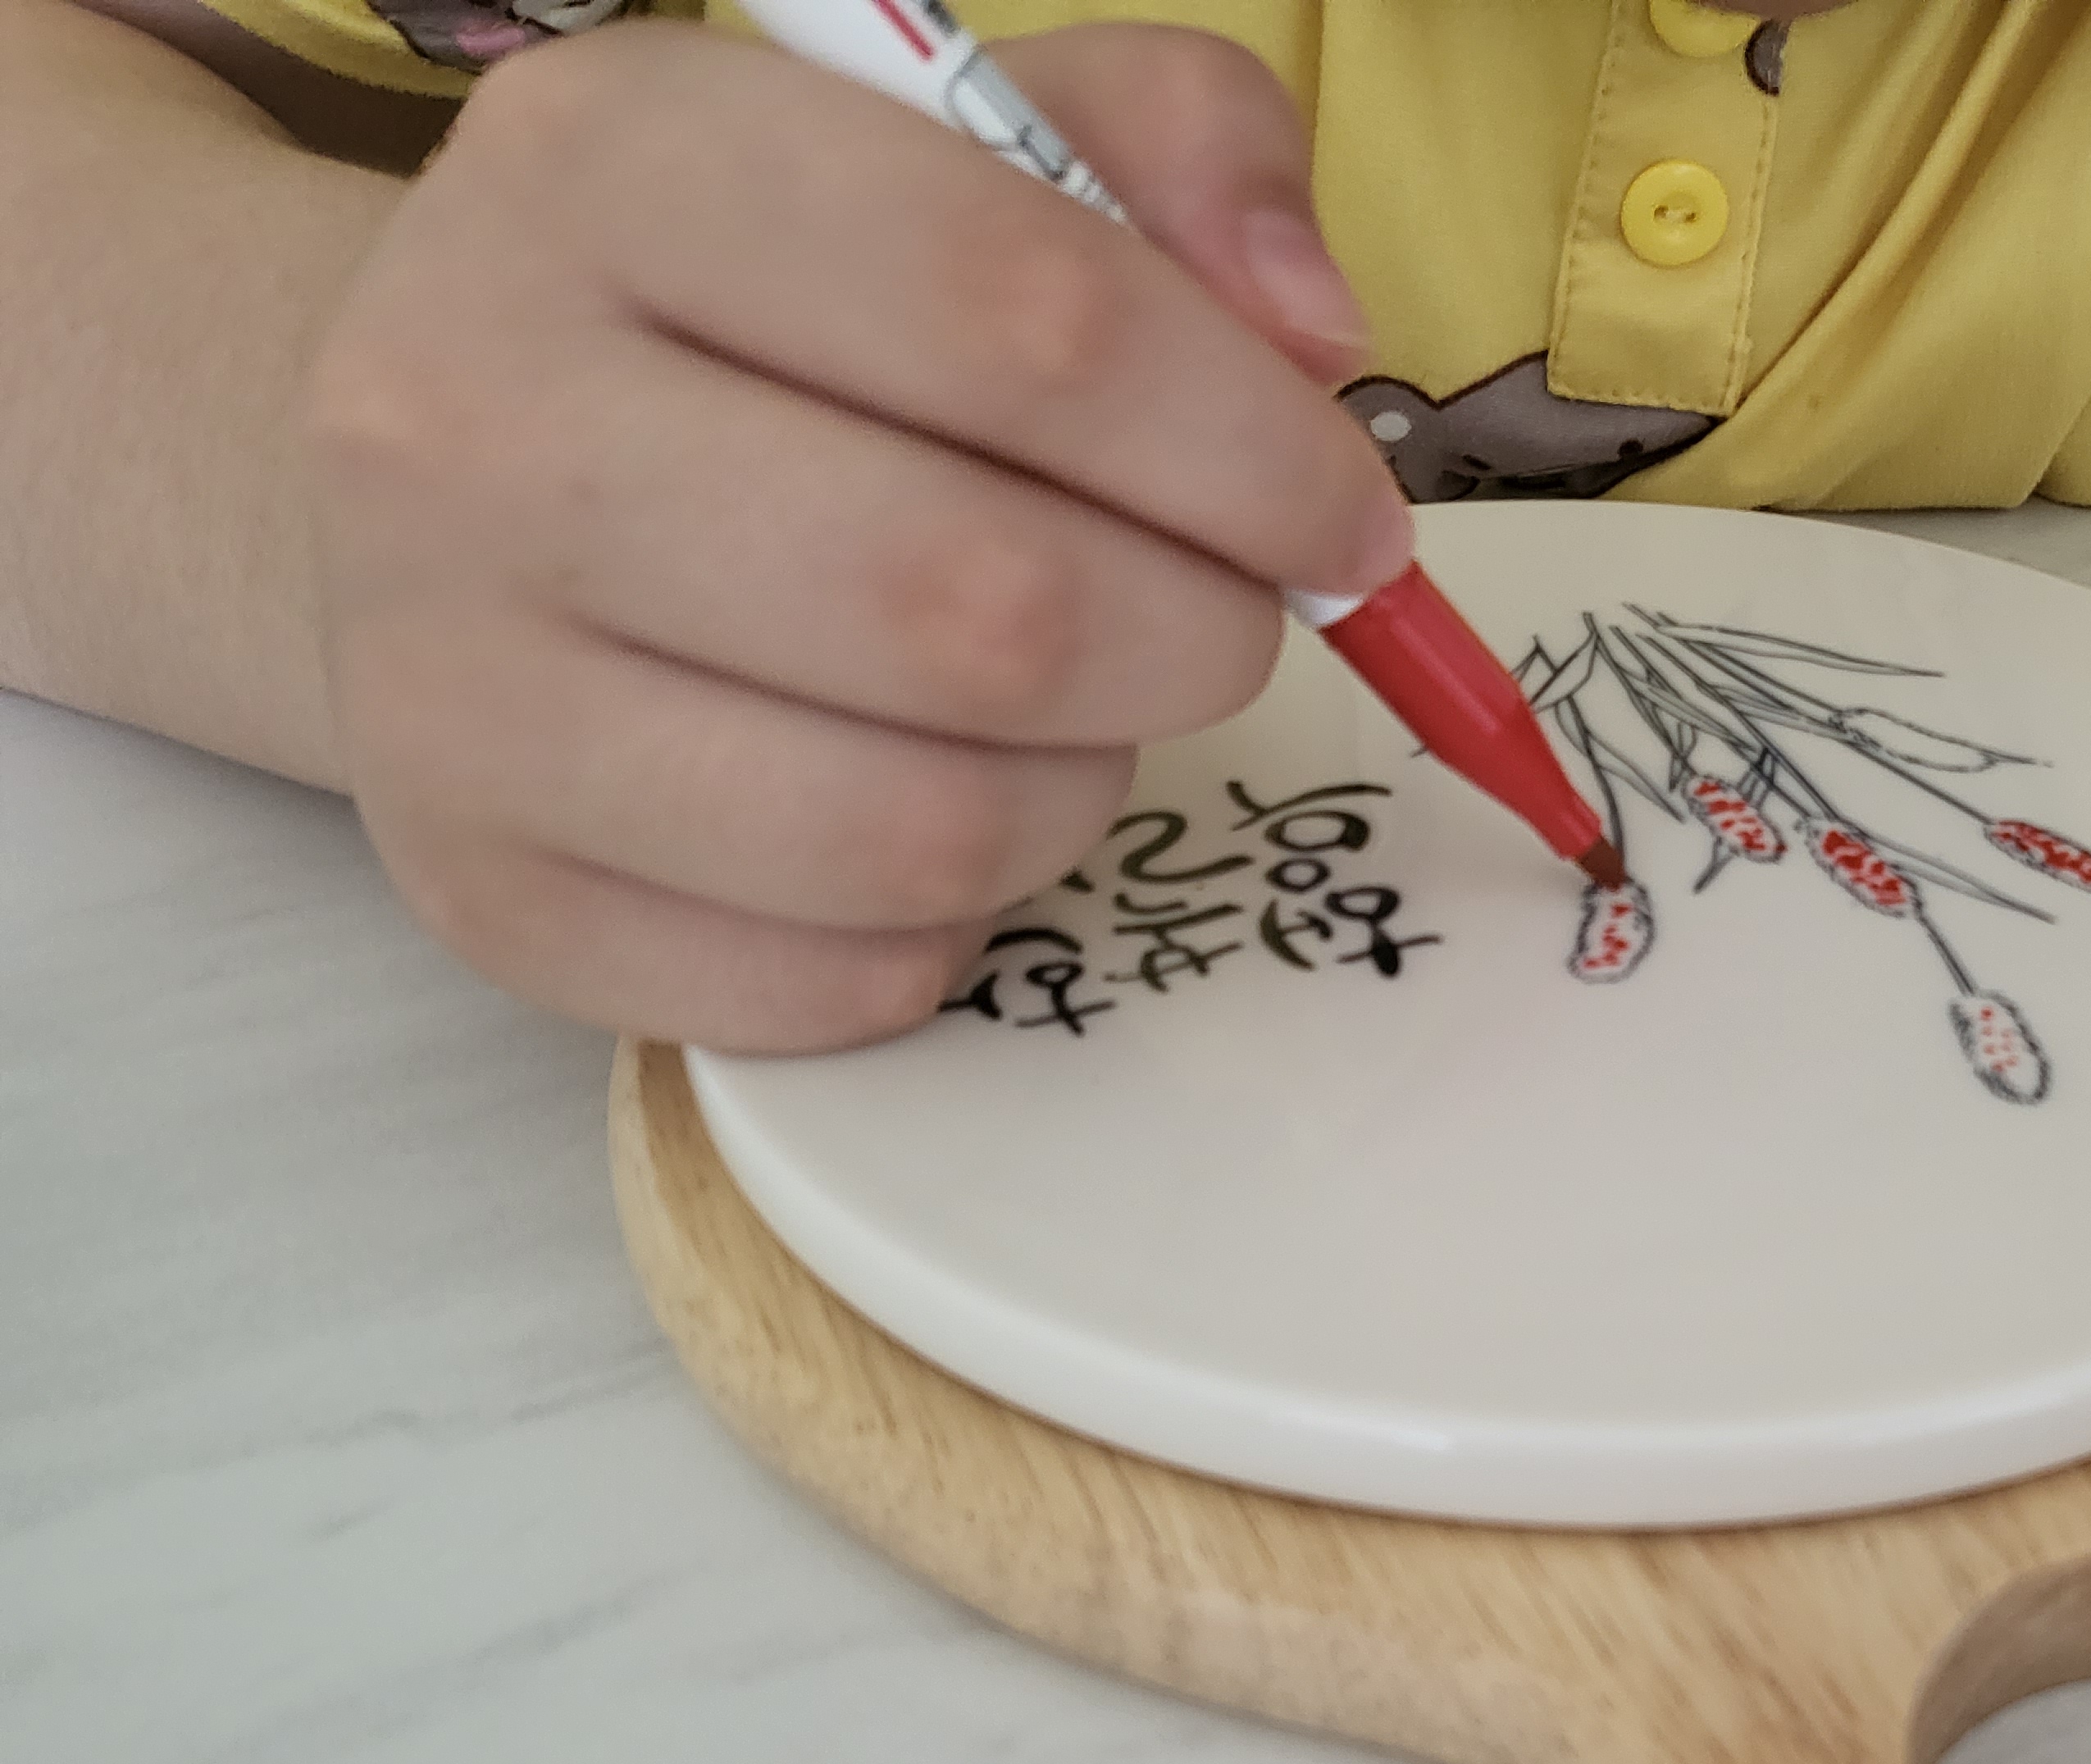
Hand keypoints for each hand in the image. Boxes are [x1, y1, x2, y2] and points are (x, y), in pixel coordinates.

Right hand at [302, 20, 1407, 1048]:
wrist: (434, 482)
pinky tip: (926, 813)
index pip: (1021, 317)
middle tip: (1220, 624)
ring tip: (1068, 717)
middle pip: (981, 610)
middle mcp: (470, 416)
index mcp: (608, 166)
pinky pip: (840, 984)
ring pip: (925, 831)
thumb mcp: (941, 141)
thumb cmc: (752, 314)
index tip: (1345, 519)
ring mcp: (446, 685)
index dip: (1252, 448)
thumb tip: (1310, 339)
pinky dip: (953, 925)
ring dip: (1081, 795)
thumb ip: (1172, 149)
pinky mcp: (490, 899)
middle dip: (1189, 639)